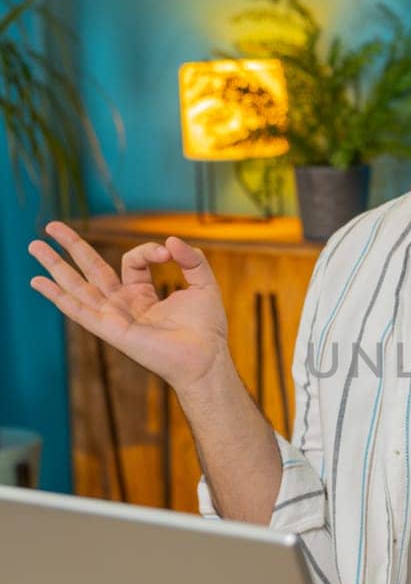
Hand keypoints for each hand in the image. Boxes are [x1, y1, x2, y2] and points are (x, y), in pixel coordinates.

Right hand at [28, 220, 229, 394]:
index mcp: (142, 294)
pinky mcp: (110, 329)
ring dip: (54, 266)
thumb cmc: (206, 327)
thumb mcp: (203, 283)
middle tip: (50, 226)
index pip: (131, 260)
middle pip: (90, 270)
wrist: (205, 357)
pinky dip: (57, 296)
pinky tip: (38, 283)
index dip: (147, 250)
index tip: (168, 253)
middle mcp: (123, 304)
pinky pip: (78, 310)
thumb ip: (191, 258)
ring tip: (33, 245)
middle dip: (71, 247)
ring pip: (77, 286)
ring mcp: (113, 317)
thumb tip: (170, 241)